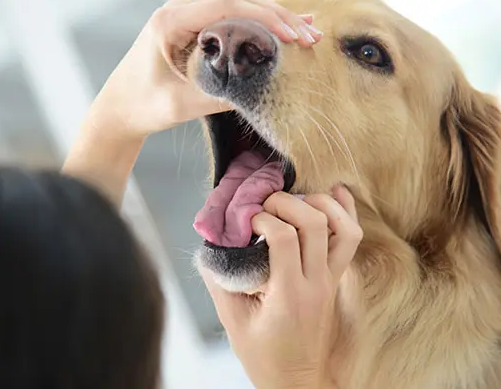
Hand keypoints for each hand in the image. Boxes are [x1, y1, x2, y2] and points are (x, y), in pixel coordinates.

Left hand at [92, 0, 321, 137]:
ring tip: (305, 32)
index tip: (293, 35)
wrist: (117, 111)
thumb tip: (261, 89)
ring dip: (271, 18)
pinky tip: (281, 30)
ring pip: (237, 6)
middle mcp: (178, 12)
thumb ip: (219, 95)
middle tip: (309, 36)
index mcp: (170, 22)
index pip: (228, 4)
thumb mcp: (181, 105)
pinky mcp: (191, 30)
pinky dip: (256, 25)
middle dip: (277, 16)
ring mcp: (185, 18)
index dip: (266, 16)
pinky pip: (229, 19)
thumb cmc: (141, 107)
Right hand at [201, 186, 361, 388]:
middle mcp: (316, 283)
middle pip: (315, 223)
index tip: (246, 221)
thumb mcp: (232, 321)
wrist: (297, 381)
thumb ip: (219, 280)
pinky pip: (350, 239)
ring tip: (295, 199)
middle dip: (287, 202)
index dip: (263, 219)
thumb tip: (211, 244)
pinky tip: (333, 192)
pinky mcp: (336, 279)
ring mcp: (331, 280)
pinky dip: (345, 211)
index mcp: (288, 294)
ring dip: (321, 203)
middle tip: (265, 205)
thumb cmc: (263, 355)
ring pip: (343, 228)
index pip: (285, 238)